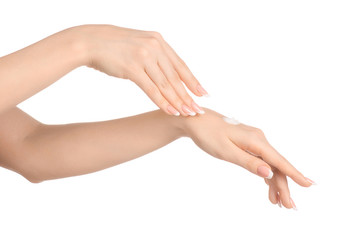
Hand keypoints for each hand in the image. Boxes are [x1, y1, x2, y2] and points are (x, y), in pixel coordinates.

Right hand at [79, 24, 207, 115]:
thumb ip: (155, 56)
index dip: (192, 81)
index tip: (203, 93)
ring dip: (177, 101)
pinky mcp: (132, 68)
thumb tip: (167, 73)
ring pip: (166, 84)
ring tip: (187, 113)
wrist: (90, 42)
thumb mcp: (140, 45)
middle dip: (188, 95)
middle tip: (198, 109)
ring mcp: (144, 57)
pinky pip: (151, 89)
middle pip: (175, 77)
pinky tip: (171, 111)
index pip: (180, 65)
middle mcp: (154, 47)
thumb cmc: (115, 46)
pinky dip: (162, 102)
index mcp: (159, 41)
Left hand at [181, 108, 314, 207]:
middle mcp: (259, 139)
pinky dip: (266, 175)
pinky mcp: (249, 144)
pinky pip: (262, 161)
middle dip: (284, 186)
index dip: (294, 173)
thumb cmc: (209, 135)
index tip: (309, 184)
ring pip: (270, 165)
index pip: (278, 160)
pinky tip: (268, 188)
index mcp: (255, 140)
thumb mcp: (226, 151)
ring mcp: (255, 141)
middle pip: (276, 165)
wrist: (198, 121)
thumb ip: (247, 162)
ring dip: (275, 183)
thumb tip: (269, 172)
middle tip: (289, 206)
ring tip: (279, 202)